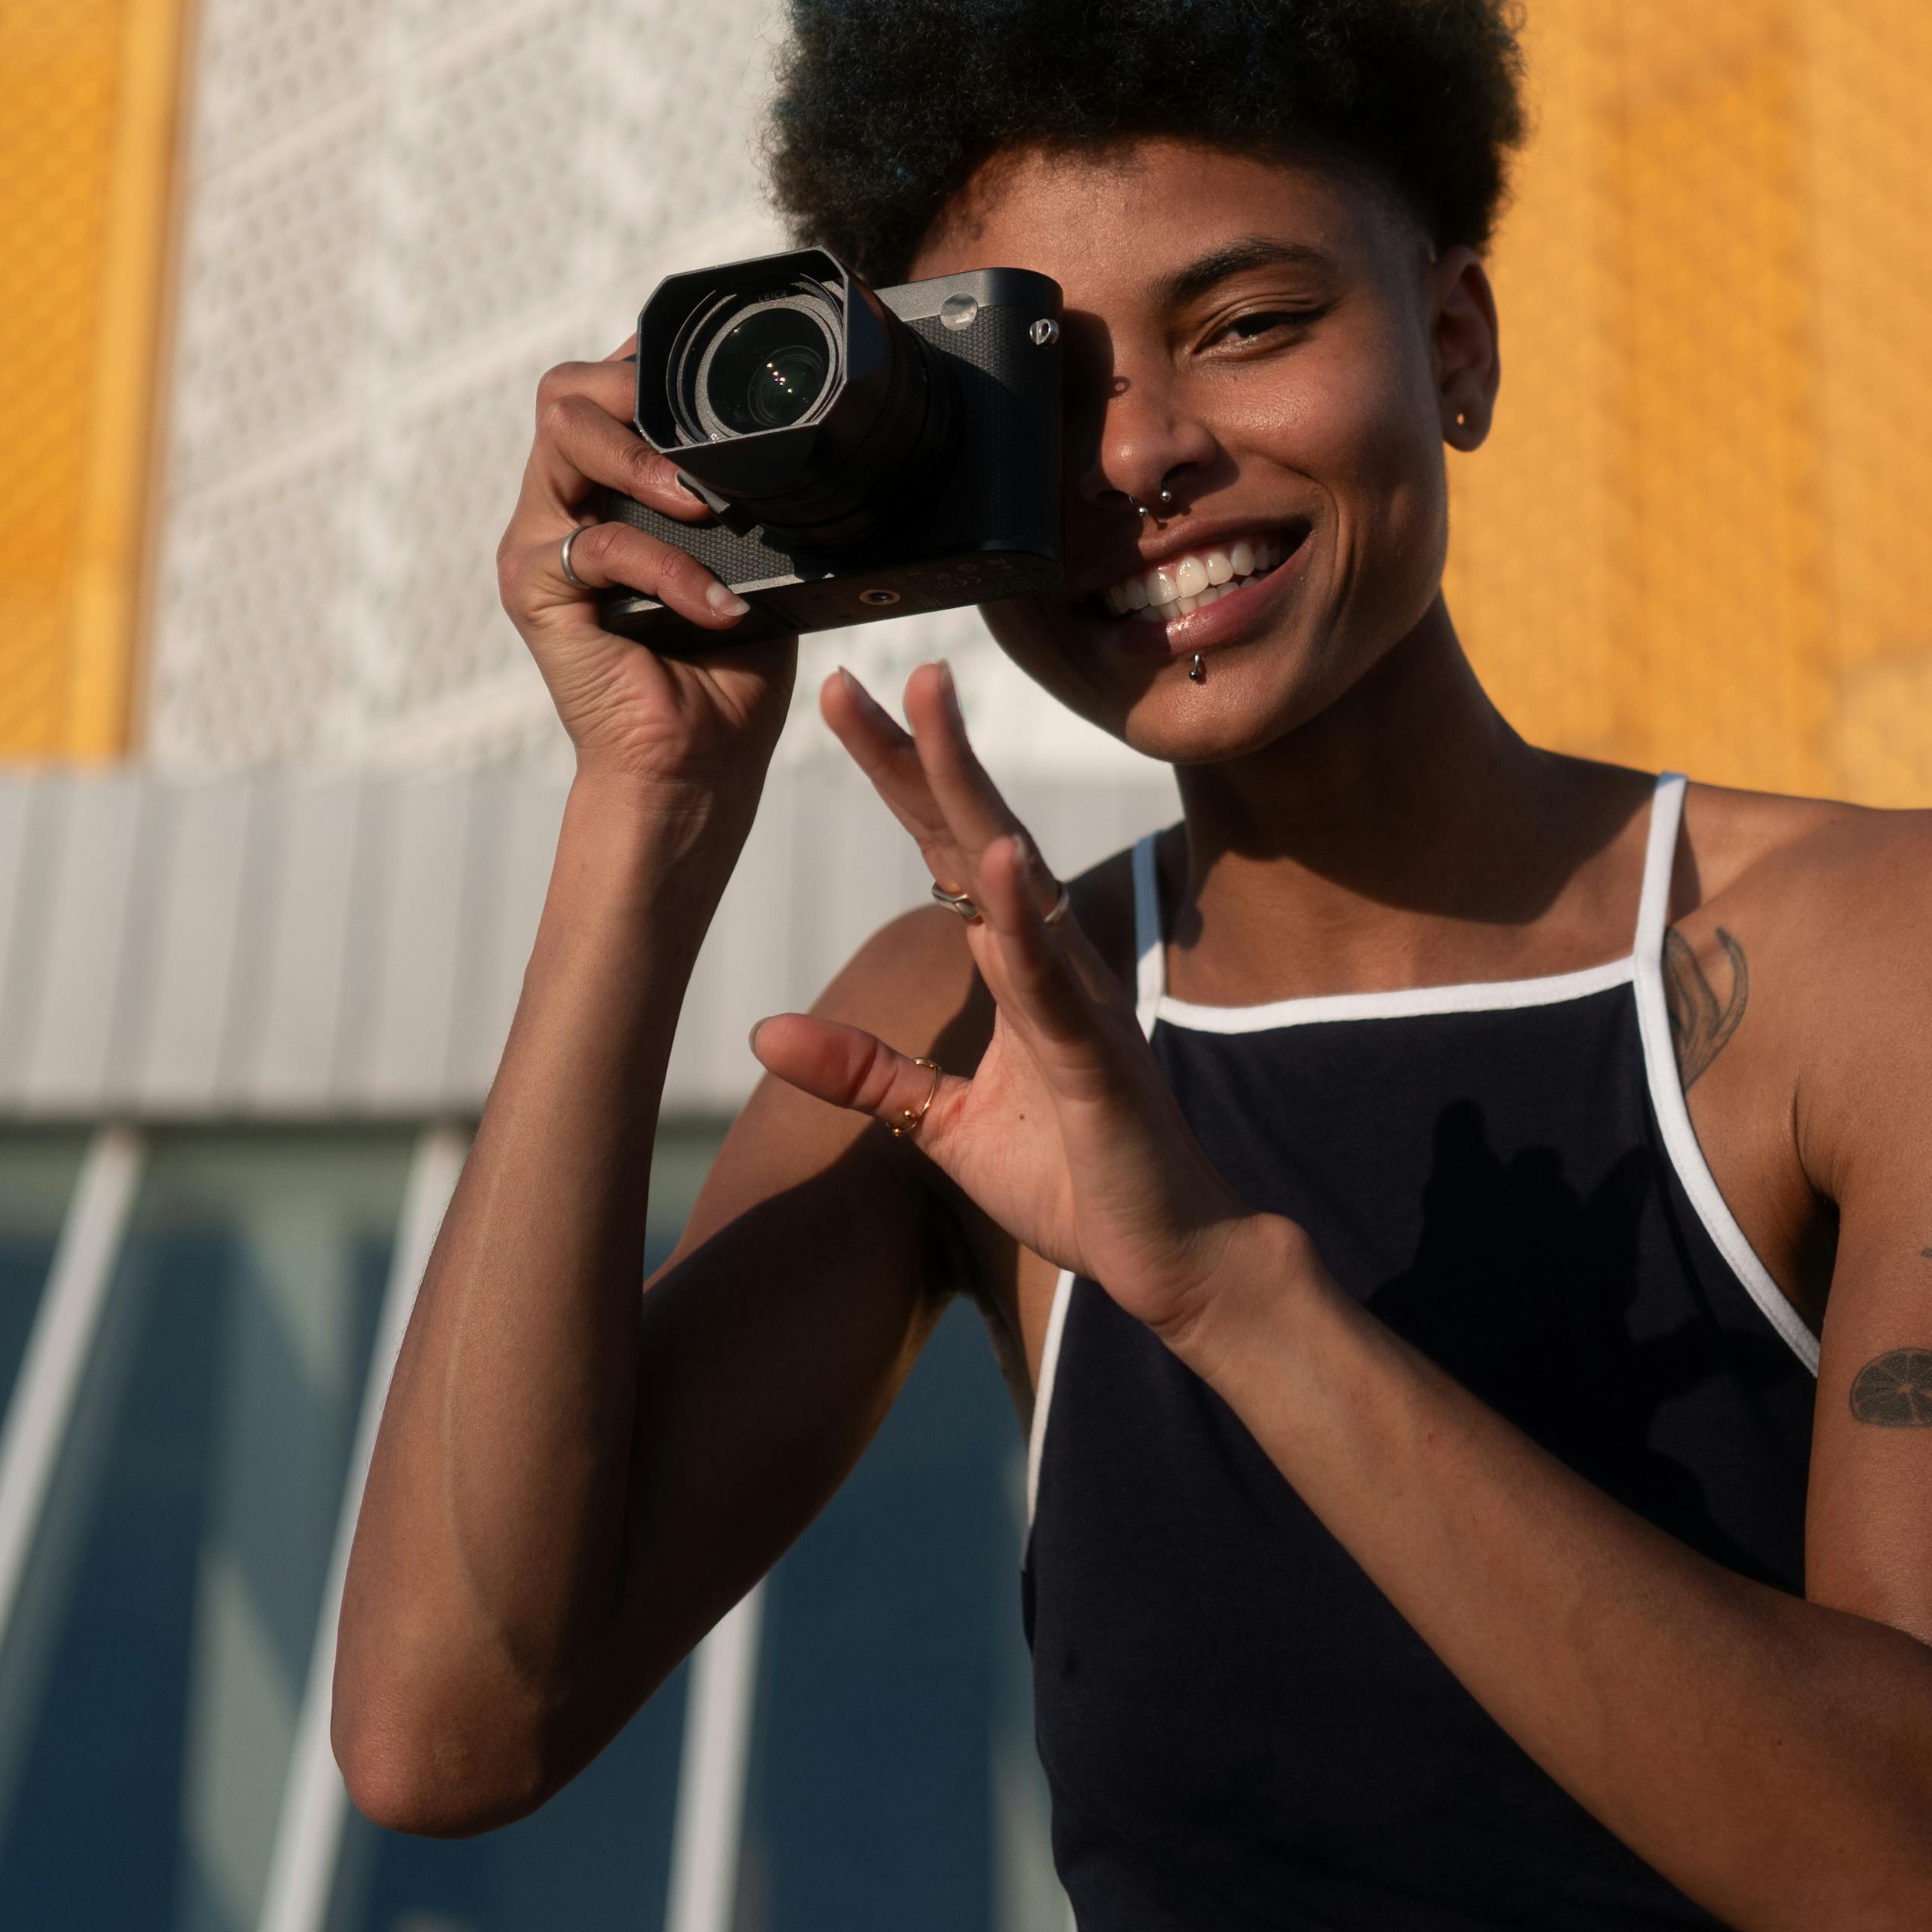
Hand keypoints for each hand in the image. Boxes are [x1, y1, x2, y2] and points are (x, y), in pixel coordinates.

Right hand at [500, 346, 794, 818]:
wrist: (696, 766)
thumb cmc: (726, 670)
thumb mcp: (754, 561)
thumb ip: (753, 497)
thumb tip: (811, 441)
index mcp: (604, 490)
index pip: (606, 389)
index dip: (651, 363)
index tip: (718, 377)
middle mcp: (559, 507)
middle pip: (564, 391)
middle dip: (633, 389)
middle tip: (699, 432)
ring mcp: (538, 546)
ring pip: (564, 437)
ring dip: (643, 458)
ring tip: (703, 503)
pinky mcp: (535, 594)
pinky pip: (599, 547)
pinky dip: (669, 570)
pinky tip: (719, 605)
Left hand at [750, 660, 1255, 1350]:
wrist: (1168, 1257)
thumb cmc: (1072, 1180)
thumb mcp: (939, 1123)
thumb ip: (863, 1070)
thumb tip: (763, 1030)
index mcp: (1018, 965)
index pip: (947, 848)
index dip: (899, 775)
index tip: (847, 702)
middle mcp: (1053, 959)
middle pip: (975, 833)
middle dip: (921, 751)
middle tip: (864, 674)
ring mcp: (1079, 999)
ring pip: (1016, 875)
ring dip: (971, 791)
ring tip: (930, 711)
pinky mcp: (1095, 1056)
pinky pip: (1053, 977)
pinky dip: (1026, 915)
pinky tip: (1002, 857)